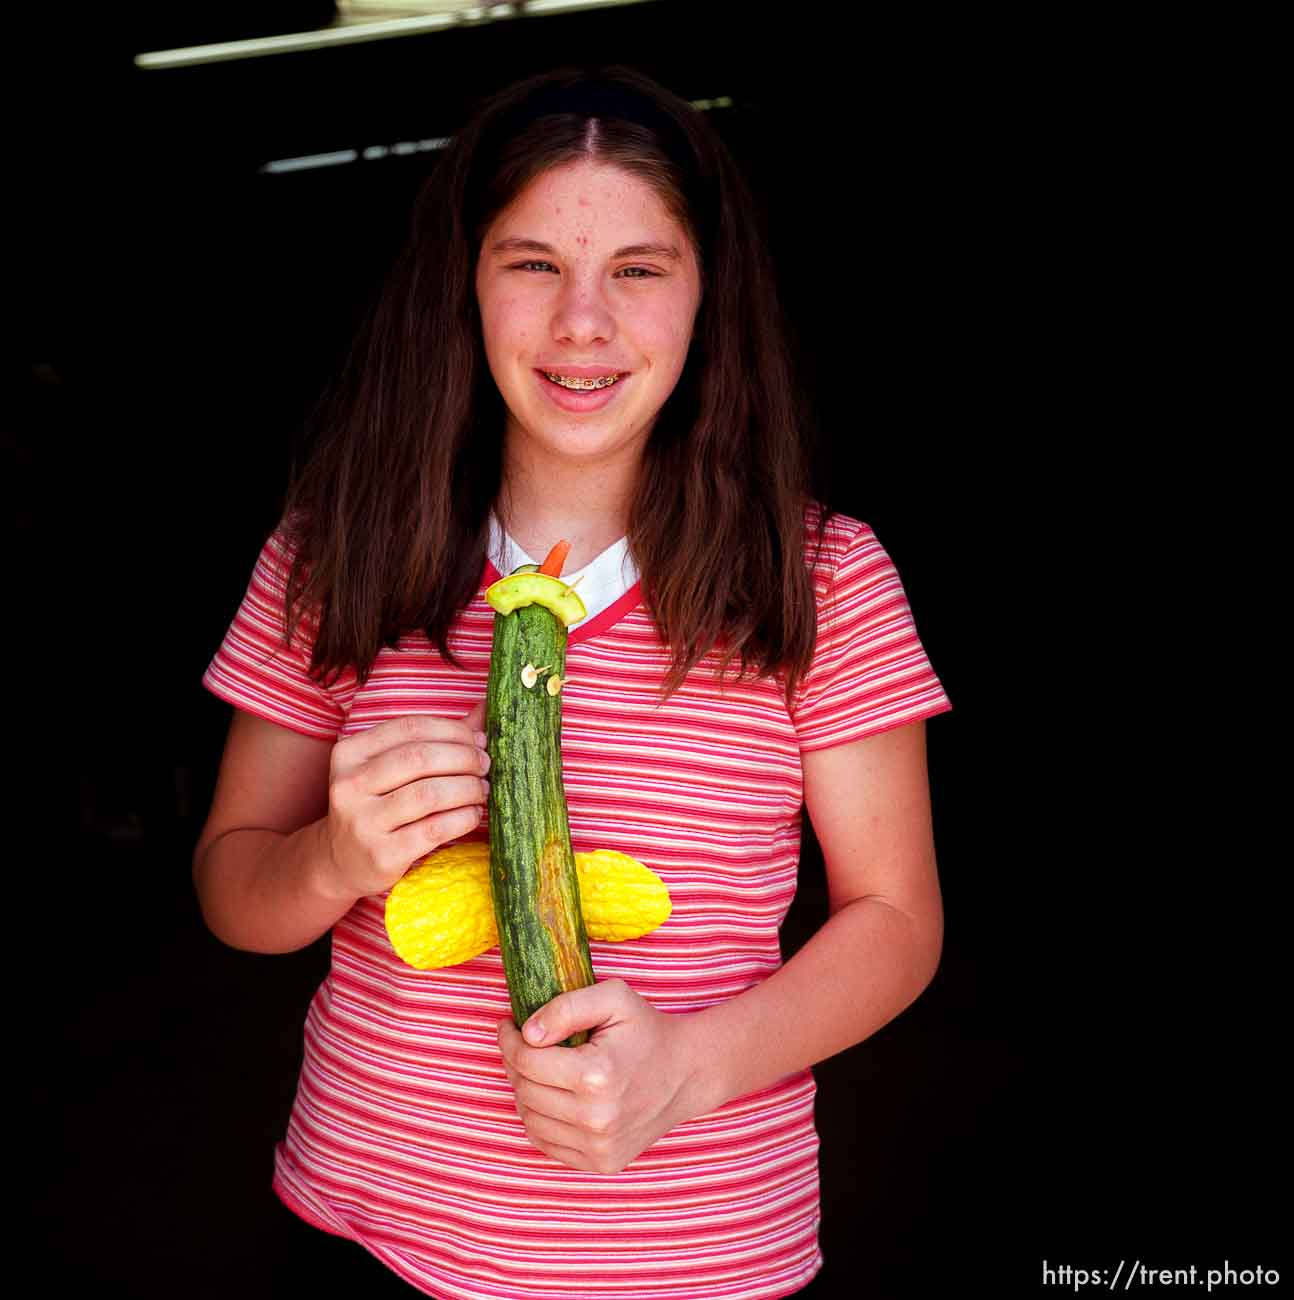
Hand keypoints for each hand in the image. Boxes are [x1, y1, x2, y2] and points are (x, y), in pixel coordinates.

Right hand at [319, 701, 488, 899]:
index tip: (478, 741)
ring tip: (482, 790)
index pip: (411, 727)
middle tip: (485, 765)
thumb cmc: (379, 805)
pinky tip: (473, 814)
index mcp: (350, 753)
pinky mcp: (382, 855)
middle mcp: (349, 785)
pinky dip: (464, 818)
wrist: (344, 863)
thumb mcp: (392, 768)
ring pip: (430, 794)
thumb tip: (486, 707)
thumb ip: (436, 738)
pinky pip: (435, 829)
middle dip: (464, 758)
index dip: (453, 730)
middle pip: (421, 758)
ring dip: (468, 788)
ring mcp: (363, 822)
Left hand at [496, 979, 704, 1173]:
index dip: (509, 1039)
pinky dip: (540, 1118)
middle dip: (515, 1062)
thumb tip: (527, 1033)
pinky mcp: (601, 1163)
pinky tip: (554, 1096)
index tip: (510, 1024)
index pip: (527, 1060)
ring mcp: (599, 1147)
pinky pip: (546, 1143)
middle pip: (525, 1089)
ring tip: (540, 1069)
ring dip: (525, 1091)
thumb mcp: (614, 998)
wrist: (686, 1073)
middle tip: (523, 1043)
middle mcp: (596, 1119)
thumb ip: (567, 1007)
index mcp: (596, 1076)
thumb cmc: (646, 1030)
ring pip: (530, 1118)